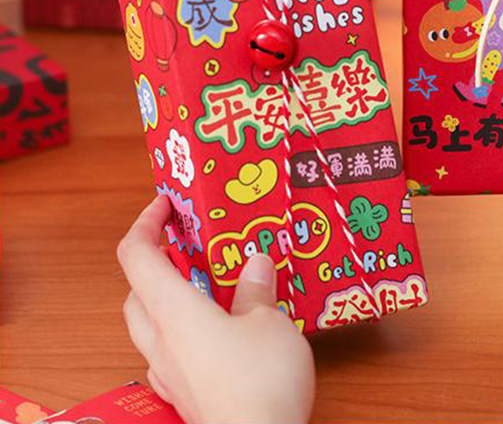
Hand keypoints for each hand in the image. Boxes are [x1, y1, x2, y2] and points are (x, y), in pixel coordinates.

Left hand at [118, 195, 314, 423]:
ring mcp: (170, 373)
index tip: (167, 204)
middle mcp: (161, 341)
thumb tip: (254, 263)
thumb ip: (255, 290)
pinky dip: (183, 330)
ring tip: (209, 284)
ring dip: (168, 297)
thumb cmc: (259, 381)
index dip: (146, 222)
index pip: (137, 256)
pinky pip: (170, 352)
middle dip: (155, 262)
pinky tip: (217, 332)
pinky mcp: (185, 395)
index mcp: (174, 311)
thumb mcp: (269, 321)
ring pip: (150, 325)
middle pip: (136, 292)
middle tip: (187, 245)